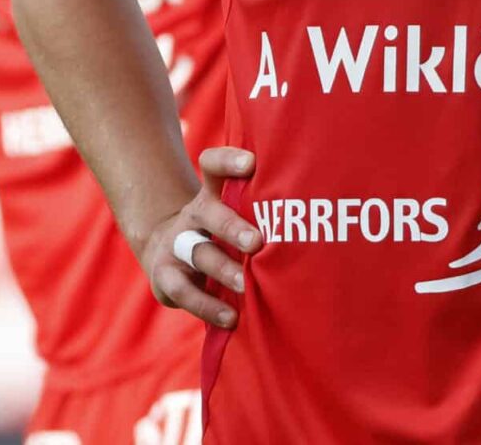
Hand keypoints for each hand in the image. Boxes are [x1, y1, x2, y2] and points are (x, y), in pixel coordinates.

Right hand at [136, 147, 263, 328]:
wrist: (166, 251)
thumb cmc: (220, 232)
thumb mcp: (233, 214)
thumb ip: (261, 212)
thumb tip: (315, 218)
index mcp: (212, 194)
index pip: (213, 166)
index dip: (228, 161)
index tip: (251, 162)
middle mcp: (194, 215)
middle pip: (209, 212)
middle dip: (232, 227)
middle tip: (256, 242)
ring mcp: (177, 244)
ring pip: (199, 252)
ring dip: (223, 269)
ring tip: (245, 284)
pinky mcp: (164, 275)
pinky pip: (183, 291)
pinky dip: (207, 307)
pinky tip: (231, 318)